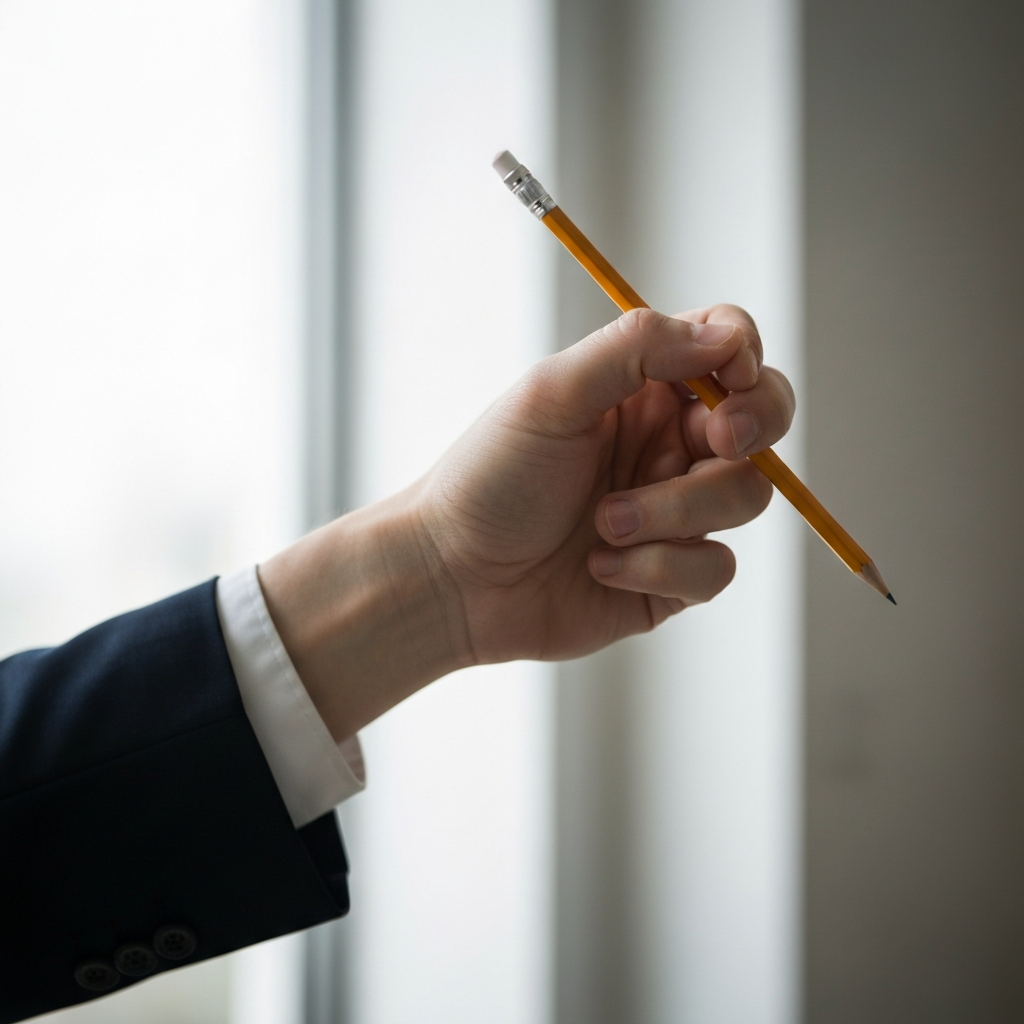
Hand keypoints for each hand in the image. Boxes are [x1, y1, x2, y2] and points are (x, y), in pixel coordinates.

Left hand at [418, 305, 794, 663]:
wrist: (451, 578)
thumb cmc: (488, 478)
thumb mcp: (551, 395)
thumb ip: (636, 349)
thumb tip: (725, 337)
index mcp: (641, 391)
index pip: (727, 350)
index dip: (746, 358)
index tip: (731, 377)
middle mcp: (667, 446)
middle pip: (762, 421)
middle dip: (754, 426)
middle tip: (719, 440)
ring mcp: (675, 512)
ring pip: (744, 497)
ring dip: (673, 511)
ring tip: (602, 524)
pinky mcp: (672, 578)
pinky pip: (714, 569)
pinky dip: (658, 567)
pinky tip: (599, 568)